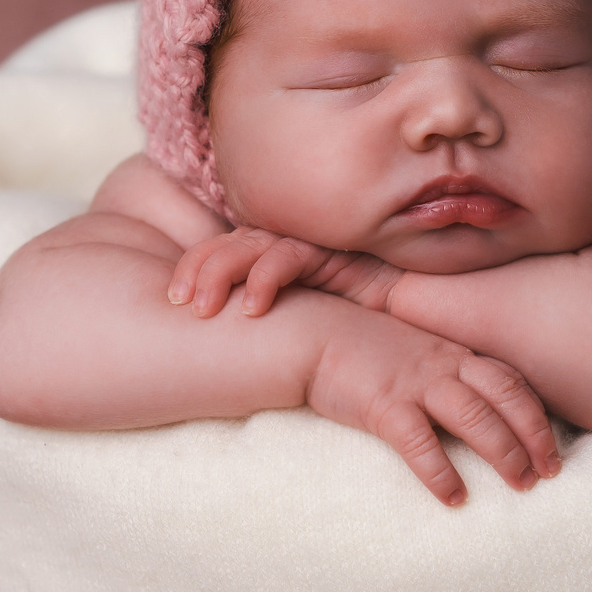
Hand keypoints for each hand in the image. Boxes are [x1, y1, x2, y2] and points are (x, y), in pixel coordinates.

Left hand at [168, 227, 404, 317]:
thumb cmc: (361, 323)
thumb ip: (271, 321)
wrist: (419, 311)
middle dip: (196, 269)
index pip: (222, 250)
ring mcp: (308, 240)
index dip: (193, 268)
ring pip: (250, 245)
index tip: (173, 301)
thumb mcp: (302, 321)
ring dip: (220, 274)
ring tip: (202, 308)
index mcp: (274, 255)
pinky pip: (289, 255)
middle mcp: (287, 242)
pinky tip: (253, 308)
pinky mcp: (331, 247)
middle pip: (226, 242)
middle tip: (177, 302)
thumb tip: (218, 351)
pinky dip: (266, 278)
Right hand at [304, 314, 560, 505]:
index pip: (510, 380)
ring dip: (504, 452)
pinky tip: (454, 498)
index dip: (536, 414)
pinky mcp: (383, 404)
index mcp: (452, 353)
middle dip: (534, 436)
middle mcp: (443, 364)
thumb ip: (442, 372)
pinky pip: (420, 442)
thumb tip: (469, 408)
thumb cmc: (359, 348)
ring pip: (475, 417)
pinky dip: (441, 472)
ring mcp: (415, 382)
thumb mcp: (412, 352)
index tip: (553, 446)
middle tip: (550, 472)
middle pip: (505, 398)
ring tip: (522, 485)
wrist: (309, 334)